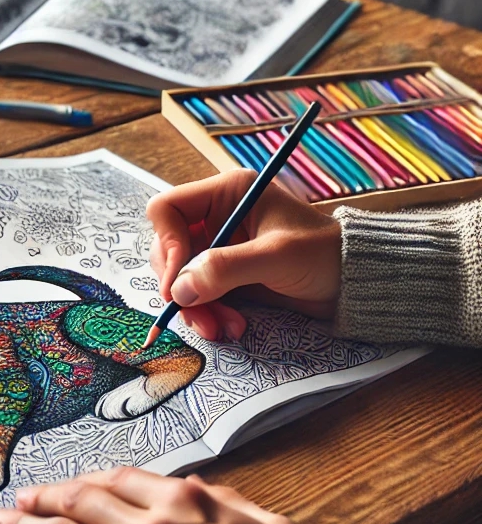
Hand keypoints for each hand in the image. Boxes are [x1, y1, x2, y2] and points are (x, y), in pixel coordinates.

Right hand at [146, 169, 340, 340]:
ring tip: (221, 329)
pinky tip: (231, 327)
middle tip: (198, 315)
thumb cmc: (323, 254)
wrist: (355, 283)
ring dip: (195, 307)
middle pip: (168, 249)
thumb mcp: (276, 257)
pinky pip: (198, 295)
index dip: (167, 243)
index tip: (179, 281)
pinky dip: (208, 314)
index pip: (167, 209)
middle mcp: (216, 217)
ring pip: (181, 277)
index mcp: (226, 194)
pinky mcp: (225, 275)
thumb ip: (225, 268)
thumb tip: (179, 290)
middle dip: (181, 286)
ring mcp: (219, 248)